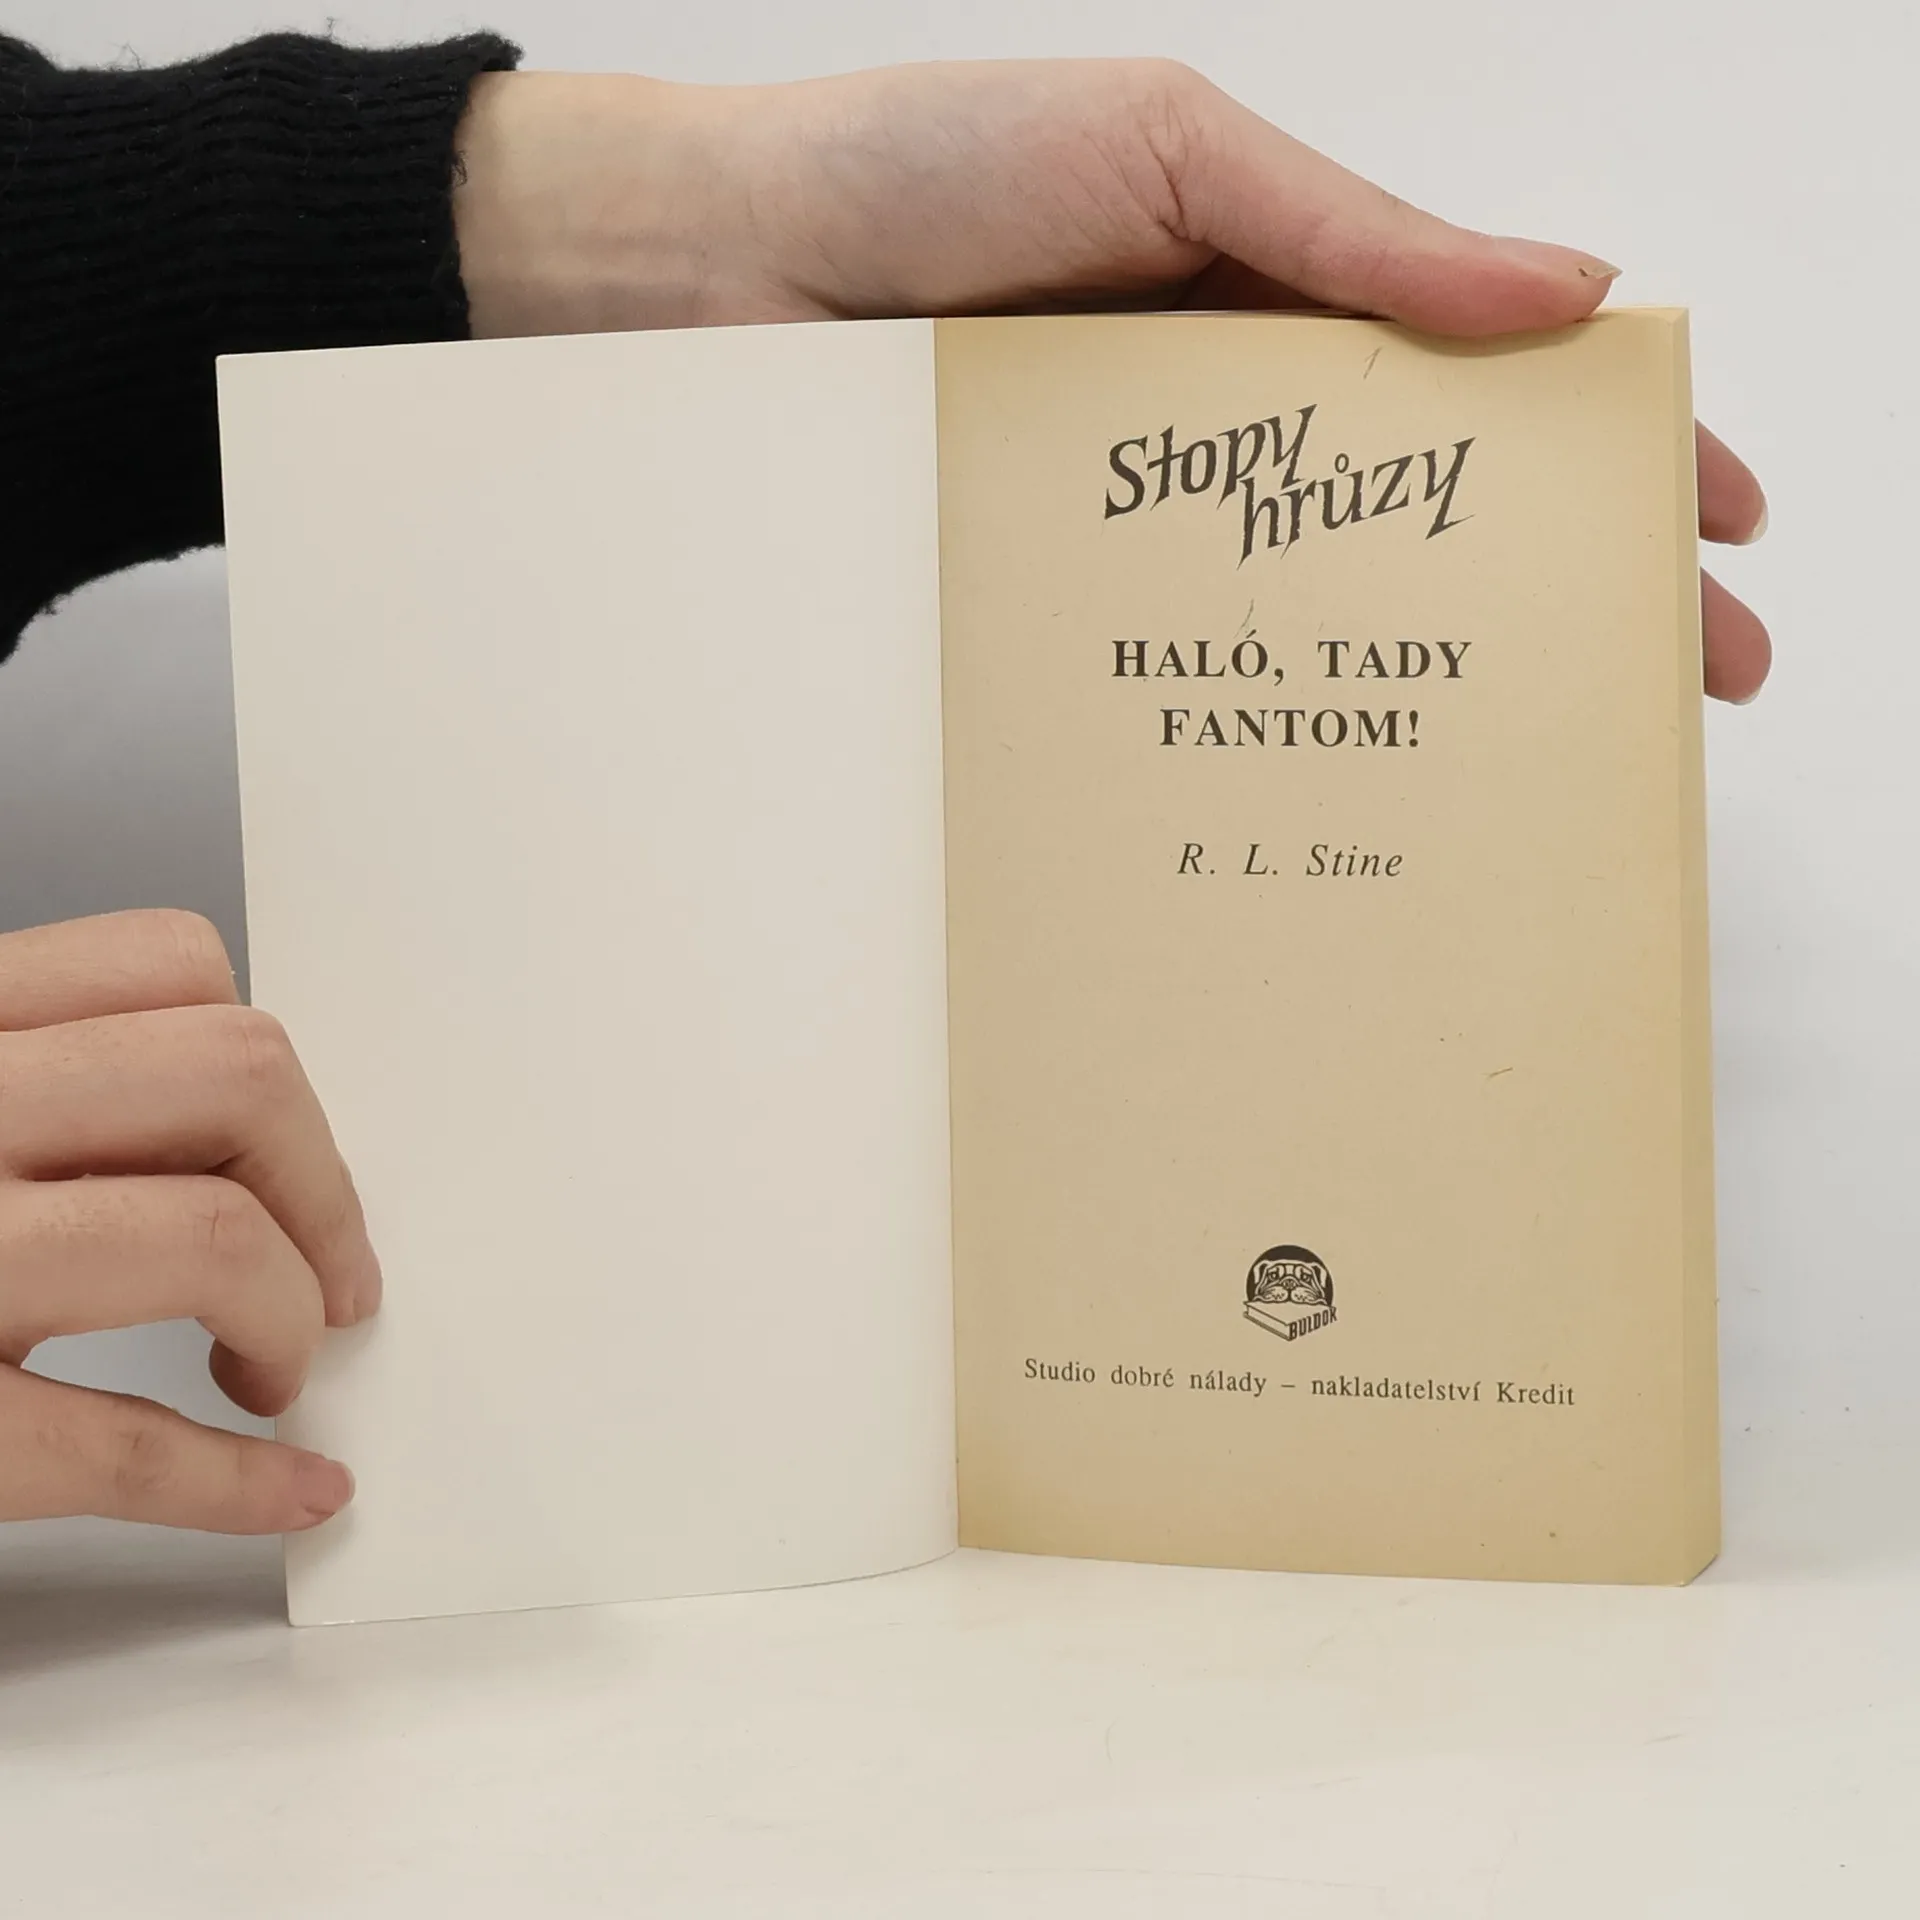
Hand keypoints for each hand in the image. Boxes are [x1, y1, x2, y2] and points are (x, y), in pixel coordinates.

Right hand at [0, 912, 374, 1532]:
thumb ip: (17, 1083)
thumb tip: (215, 1123)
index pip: (168, 968)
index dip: (266, 1069)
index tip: (291, 1150)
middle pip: (235, 1078)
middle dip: (320, 1183)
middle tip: (328, 1269)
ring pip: (212, 1236)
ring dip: (289, 1314)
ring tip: (268, 1366)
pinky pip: (117, 1449)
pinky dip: (236, 1484)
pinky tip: (288, 1488)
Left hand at [453, 58, 1770, 700]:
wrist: (704, 268)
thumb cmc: (921, 171)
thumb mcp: (1162, 155)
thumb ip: (1349, 234)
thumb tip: (1564, 294)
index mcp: (1268, 309)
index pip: (1477, 388)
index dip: (1605, 450)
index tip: (1712, 525)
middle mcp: (1212, 437)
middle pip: (1419, 528)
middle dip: (1559, 602)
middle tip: (1675, 693)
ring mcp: (1127, 532)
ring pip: (1299, 621)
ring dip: (1414, 694)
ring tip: (1520, 776)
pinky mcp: (1037, 603)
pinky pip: (1156, 669)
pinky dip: (1239, 724)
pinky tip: (1314, 786)